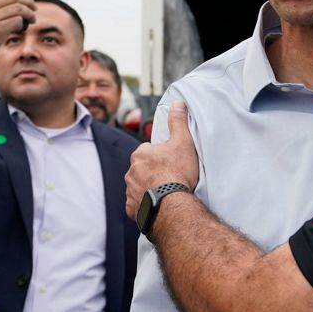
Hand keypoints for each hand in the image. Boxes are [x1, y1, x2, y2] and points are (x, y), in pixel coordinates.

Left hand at [126, 102, 200, 218]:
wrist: (172, 204)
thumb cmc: (177, 172)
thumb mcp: (182, 142)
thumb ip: (178, 122)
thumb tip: (177, 103)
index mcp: (140, 154)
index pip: (148, 151)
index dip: (160, 155)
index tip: (170, 162)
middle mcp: (130, 172)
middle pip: (142, 169)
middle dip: (152, 172)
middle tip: (169, 177)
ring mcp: (130, 191)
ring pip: (139, 186)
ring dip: (148, 188)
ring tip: (165, 193)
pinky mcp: (132, 208)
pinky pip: (137, 204)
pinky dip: (144, 204)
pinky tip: (157, 205)